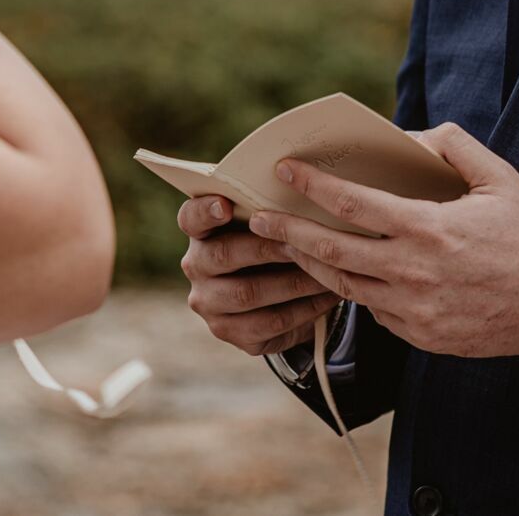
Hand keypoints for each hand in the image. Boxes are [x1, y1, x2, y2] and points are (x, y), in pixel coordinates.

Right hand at [177, 196, 340, 357]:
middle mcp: (195, 266)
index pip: (190, 217)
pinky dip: (304, 309)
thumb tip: (305, 186)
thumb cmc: (275, 243)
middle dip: (267, 248)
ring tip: (327, 270)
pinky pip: (269, 322)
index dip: (205, 211)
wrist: (278, 295)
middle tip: (304, 241)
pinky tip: (328, 296)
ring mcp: (209, 303)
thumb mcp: (268, 223)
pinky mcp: (230, 332)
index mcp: (199, 231)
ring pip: (248, 293)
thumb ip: (271, 209)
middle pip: (223, 254)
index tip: (226, 205)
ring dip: (293, 282)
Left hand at [248, 122, 518, 359]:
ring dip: (312, 264)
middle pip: (332, 251)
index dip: (315, 186)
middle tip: (260, 219)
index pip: (354, 204)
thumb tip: (412, 136)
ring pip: (345, 285)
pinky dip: (354, 289)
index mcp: (428, 229)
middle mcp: (412, 272)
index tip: (286, 171)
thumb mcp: (500, 178)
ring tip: (289, 246)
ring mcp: (413, 310)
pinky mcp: (419, 336)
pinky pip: (374, 311)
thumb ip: (454, 146)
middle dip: (290, 232)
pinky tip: (342, 274)